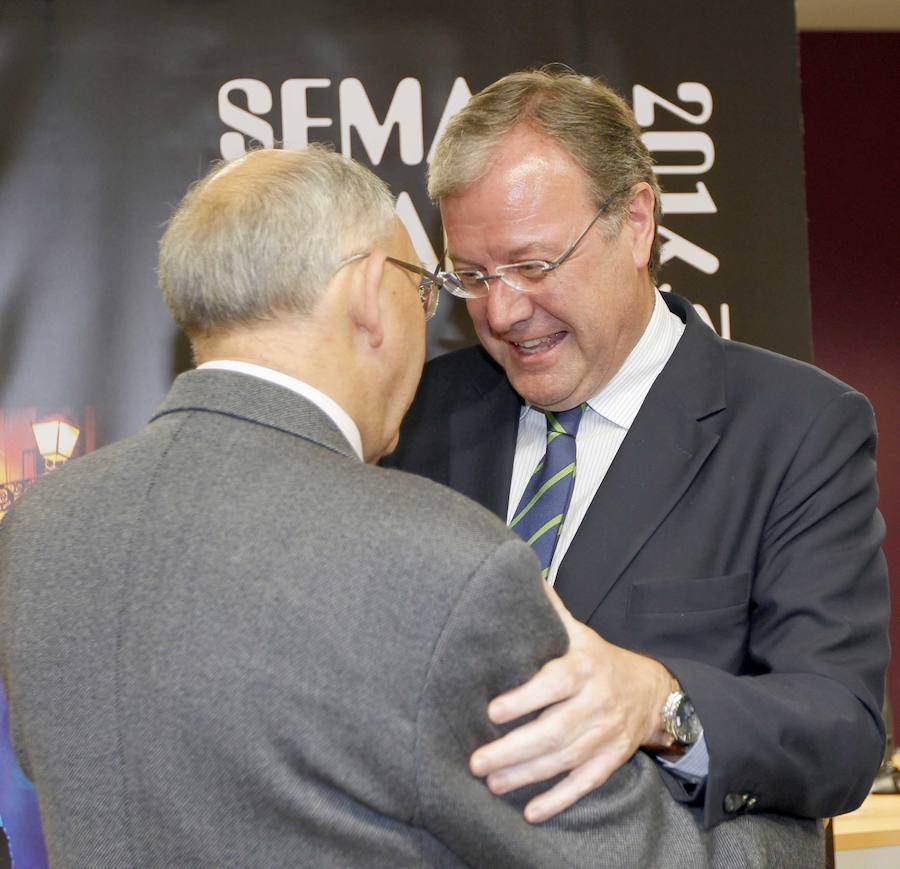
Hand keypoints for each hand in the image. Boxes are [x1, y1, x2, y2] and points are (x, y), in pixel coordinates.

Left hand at [470, 583, 675, 822]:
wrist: (652, 691)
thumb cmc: (599, 659)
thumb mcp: (578, 632)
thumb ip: (550, 611)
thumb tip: (522, 575)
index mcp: (584, 667)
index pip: (553, 683)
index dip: (524, 698)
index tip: (493, 710)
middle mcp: (595, 702)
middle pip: (554, 731)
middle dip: (514, 749)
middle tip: (477, 762)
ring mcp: (605, 735)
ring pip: (564, 760)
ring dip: (527, 775)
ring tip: (492, 782)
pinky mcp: (610, 760)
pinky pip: (585, 783)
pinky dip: (559, 799)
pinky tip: (532, 811)